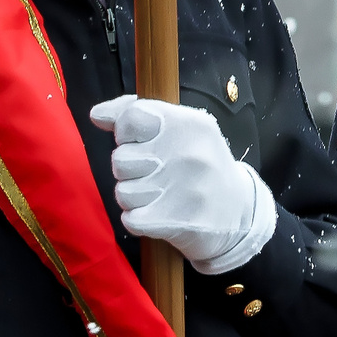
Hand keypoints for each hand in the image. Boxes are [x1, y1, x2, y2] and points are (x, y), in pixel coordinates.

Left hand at [90, 94, 275, 273]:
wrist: (239, 212)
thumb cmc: (200, 165)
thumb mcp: (181, 129)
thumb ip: (137, 114)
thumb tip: (97, 114)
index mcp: (191, 124)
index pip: (131, 117)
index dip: (127, 133)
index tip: (144, 142)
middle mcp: (190, 154)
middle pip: (120, 159)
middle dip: (131, 170)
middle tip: (157, 174)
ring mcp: (185, 190)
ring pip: (124, 192)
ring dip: (137, 198)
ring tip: (161, 196)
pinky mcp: (177, 222)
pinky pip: (131, 219)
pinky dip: (140, 220)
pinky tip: (160, 214)